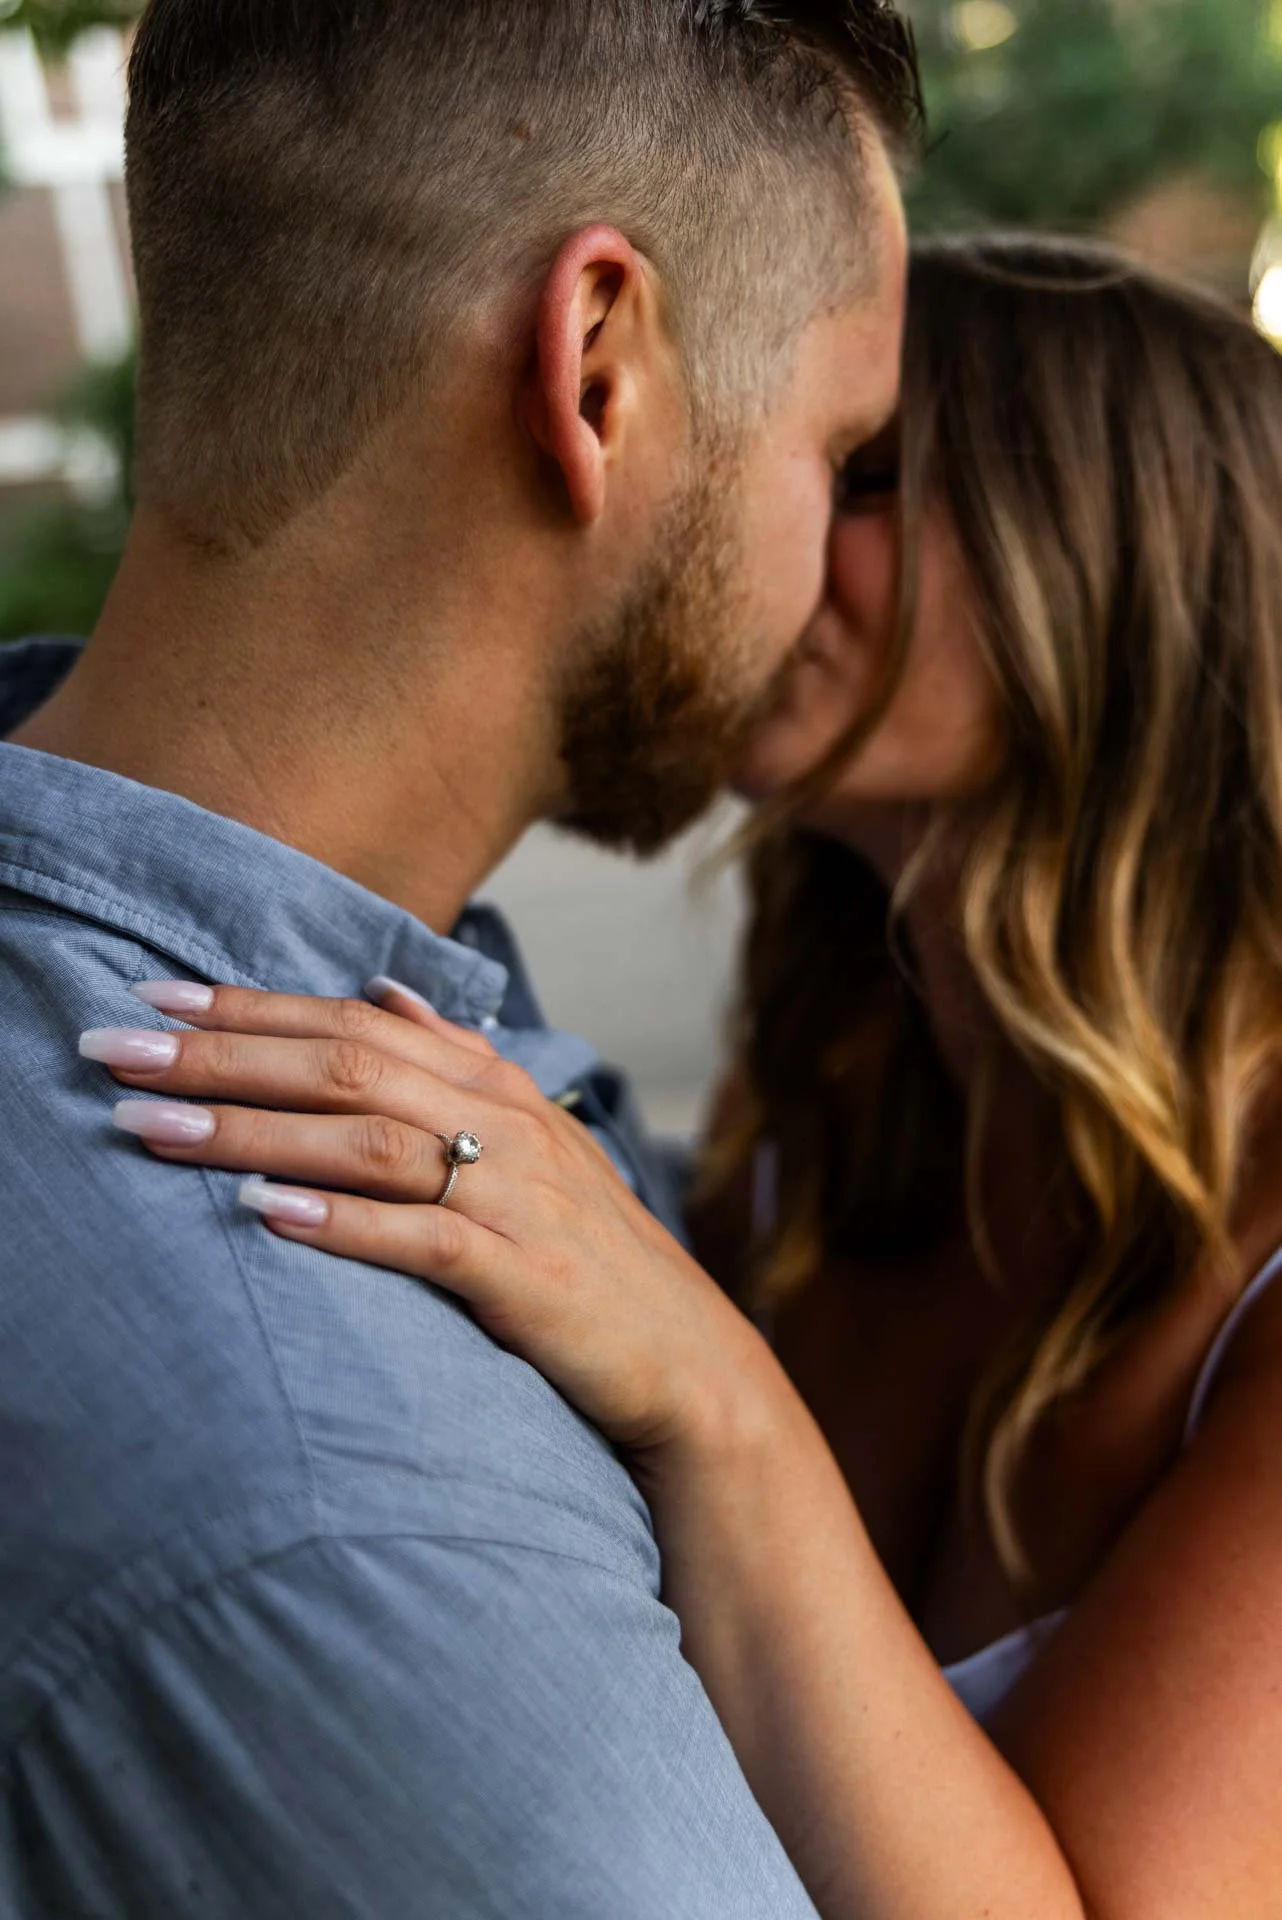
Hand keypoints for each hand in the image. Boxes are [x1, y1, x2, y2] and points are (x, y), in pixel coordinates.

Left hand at [81, 980, 773, 1457]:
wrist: (686, 1359)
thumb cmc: (589, 1251)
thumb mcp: (535, 1138)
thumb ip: (458, 1060)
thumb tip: (384, 990)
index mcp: (495, 1084)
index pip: (354, 1022)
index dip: (251, 1007)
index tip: (155, 998)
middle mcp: (504, 1123)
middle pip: (345, 1066)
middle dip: (221, 1054)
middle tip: (115, 1049)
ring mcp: (515, 1197)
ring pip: (367, 1141)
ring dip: (251, 1131)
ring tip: (151, 1128)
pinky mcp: (522, 1277)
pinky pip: (419, 1239)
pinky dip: (340, 1223)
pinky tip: (264, 1215)